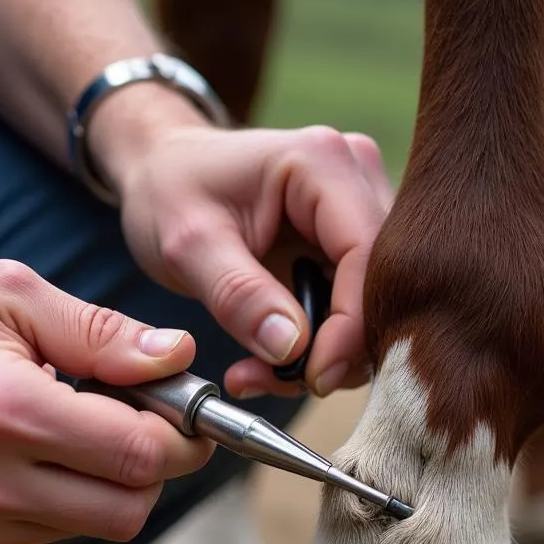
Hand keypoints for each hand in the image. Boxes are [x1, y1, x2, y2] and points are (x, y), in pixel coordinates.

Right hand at [0, 259, 212, 543]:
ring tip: (75, 425)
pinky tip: (36, 452)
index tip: (189, 415)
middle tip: (141, 419)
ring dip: (109, 482)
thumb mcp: (7, 293)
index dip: (184, 438)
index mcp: (0, 410)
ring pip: (93, 526)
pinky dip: (67, 499)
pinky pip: (48, 534)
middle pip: (127, 508)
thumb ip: (102, 332)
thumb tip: (178, 358)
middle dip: (155, 466)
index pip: (137, 455)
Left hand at [89, 90, 393, 400]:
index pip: (365, 255)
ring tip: (258, 373)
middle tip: (275, 381)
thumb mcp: (187, 245)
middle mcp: (357, 177)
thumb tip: (292, 349)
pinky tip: (272, 360)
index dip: (349, 327)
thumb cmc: (170, 192)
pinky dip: (320, 346)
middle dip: (336, 348)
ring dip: (325, 355)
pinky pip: (354, 308)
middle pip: (379, 284)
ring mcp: (360, 209)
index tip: (312, 378)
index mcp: (323, 162)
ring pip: (372, 304)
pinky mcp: (352, 242)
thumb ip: (239, 296)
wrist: (164, 171)